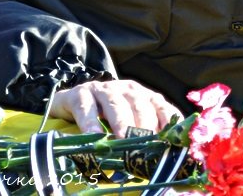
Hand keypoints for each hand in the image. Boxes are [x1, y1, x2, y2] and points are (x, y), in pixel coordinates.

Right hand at [49, 79, 181, 137]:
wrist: (73, 101)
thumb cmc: (107, 115)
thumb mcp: (129, 121)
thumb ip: (144, 132)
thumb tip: (160, 154)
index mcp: (143, 95)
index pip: (161, 105)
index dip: (166, 120)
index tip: (169, 138)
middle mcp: (127, 89)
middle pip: (139, 104)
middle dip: (144, 124)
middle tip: (145, 144)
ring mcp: (103, 89)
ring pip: (116, 104)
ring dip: (121, 122)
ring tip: (123, 139)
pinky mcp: (80, 94)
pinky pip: (86, 107)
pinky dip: (90, 122)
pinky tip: (95, 135)